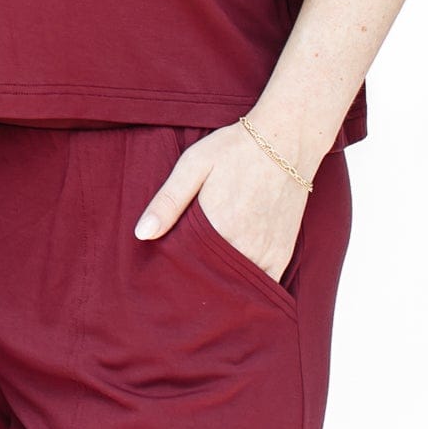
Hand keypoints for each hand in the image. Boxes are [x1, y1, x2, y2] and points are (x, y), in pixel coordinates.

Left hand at [135, 123, 308, 281]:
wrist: (286, 142)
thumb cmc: (234, 150)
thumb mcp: (192, 166)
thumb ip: (167, 202)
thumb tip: (141, 234)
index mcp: (217, 227)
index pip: (187, 267)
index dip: (173, 272)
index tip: (162, 273)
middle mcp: (244, 246)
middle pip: (212, 280)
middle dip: (195, 282)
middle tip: (178, 280)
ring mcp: (267, 253)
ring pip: (238, 286)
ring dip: (221, 286)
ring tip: (201, 282)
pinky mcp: (283, 253)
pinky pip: (265, 284)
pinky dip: (248, 287)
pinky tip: (232, 281)